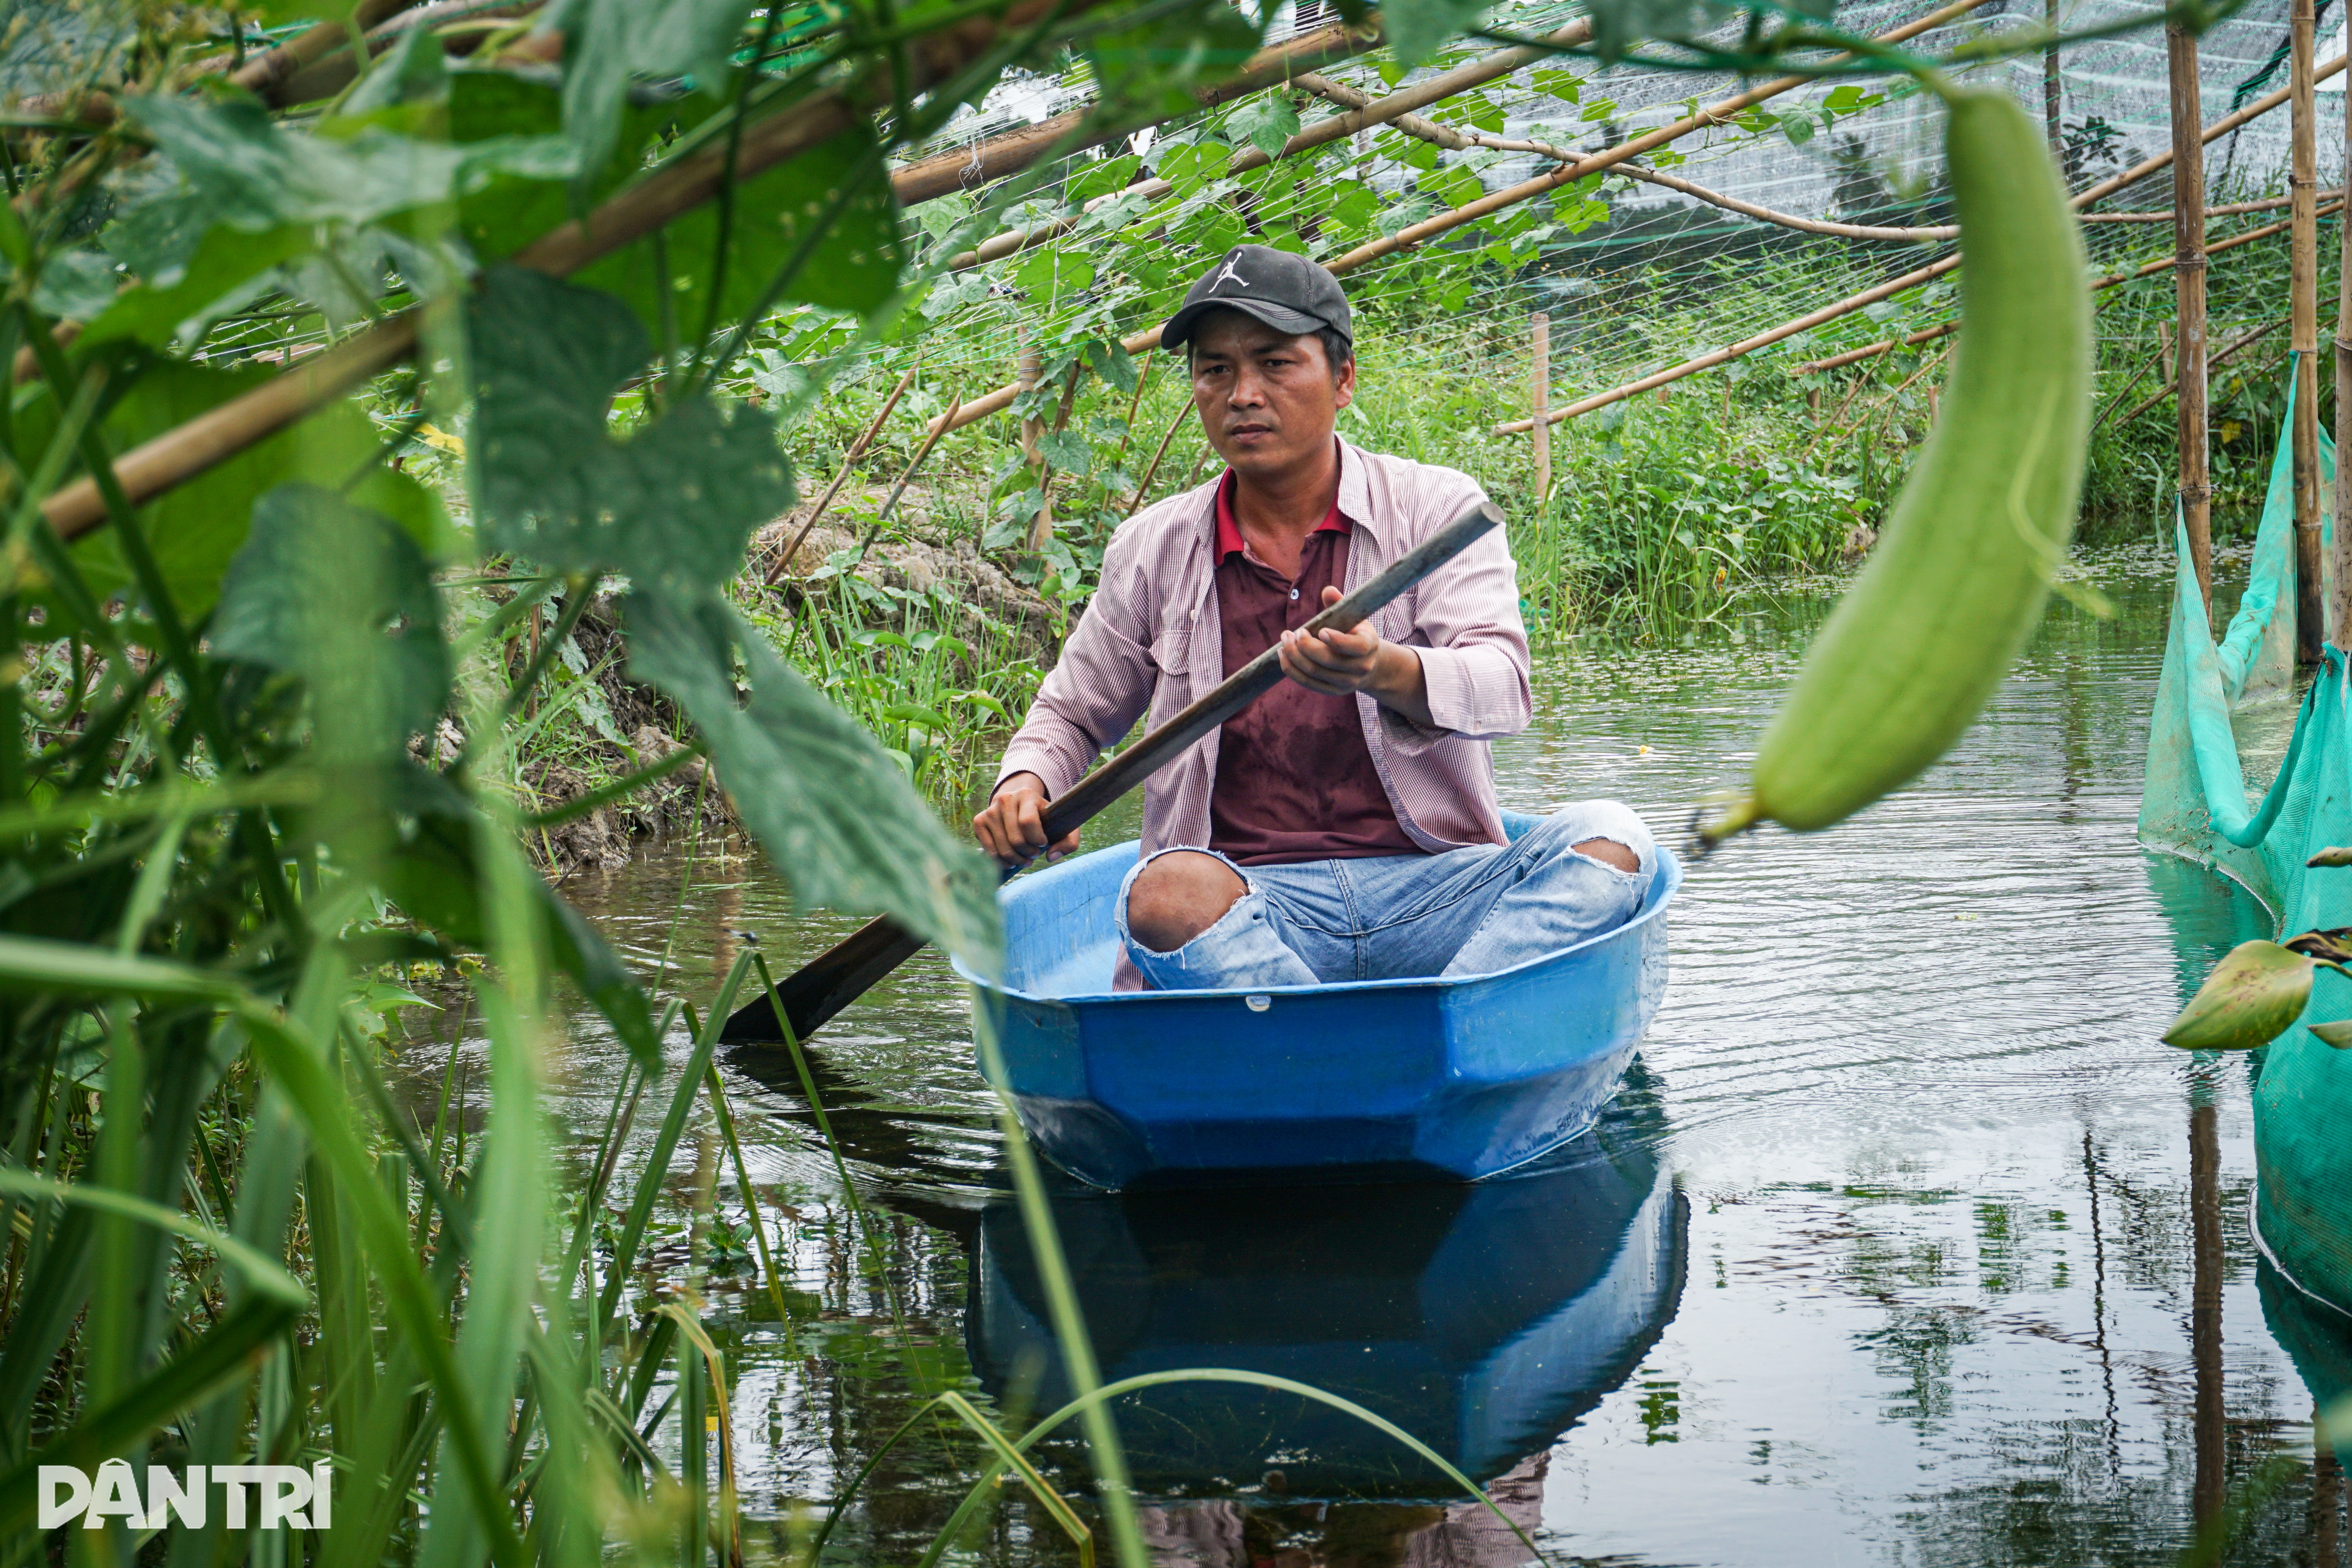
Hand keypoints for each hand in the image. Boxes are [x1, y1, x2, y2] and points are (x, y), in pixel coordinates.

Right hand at [973, 772, 1078, 868]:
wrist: (1019, 804)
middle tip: (1034, 854)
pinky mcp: (979, 821)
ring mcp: (990, 810)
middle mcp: (1005, 799)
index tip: (1043, 843)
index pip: (1028, 822)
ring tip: (1024, 859)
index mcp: (1027, 795)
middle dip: (1028, 853)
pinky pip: (988, 850)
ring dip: (1016, 860)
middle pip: (1016, 839)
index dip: (1037, 839)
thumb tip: (1051, 857)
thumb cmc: (1043, 818)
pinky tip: (1010, 860)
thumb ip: (1069, 842)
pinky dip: (1001, 861)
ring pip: (1002, 848)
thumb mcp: (1062, 825)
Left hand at [1278, 585, 1433, 724]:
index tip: (1320, 630)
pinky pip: (1307, 682)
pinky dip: (1291, 669)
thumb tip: (1328, 590)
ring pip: (1314, 672)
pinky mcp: (1332, 691)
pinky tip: (1283, 654)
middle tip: (1293, 632)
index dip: (1336, 640)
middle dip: (1305, 645)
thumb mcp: (1353, 617)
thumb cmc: (1355, 633)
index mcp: (1368, 646)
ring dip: (1294, 656)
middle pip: (1328, 660)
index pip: (1355, 647)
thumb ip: (1340, 604)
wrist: (1367, 663)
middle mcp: (1360, 668)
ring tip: (1285, 640)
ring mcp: (1346, 683)